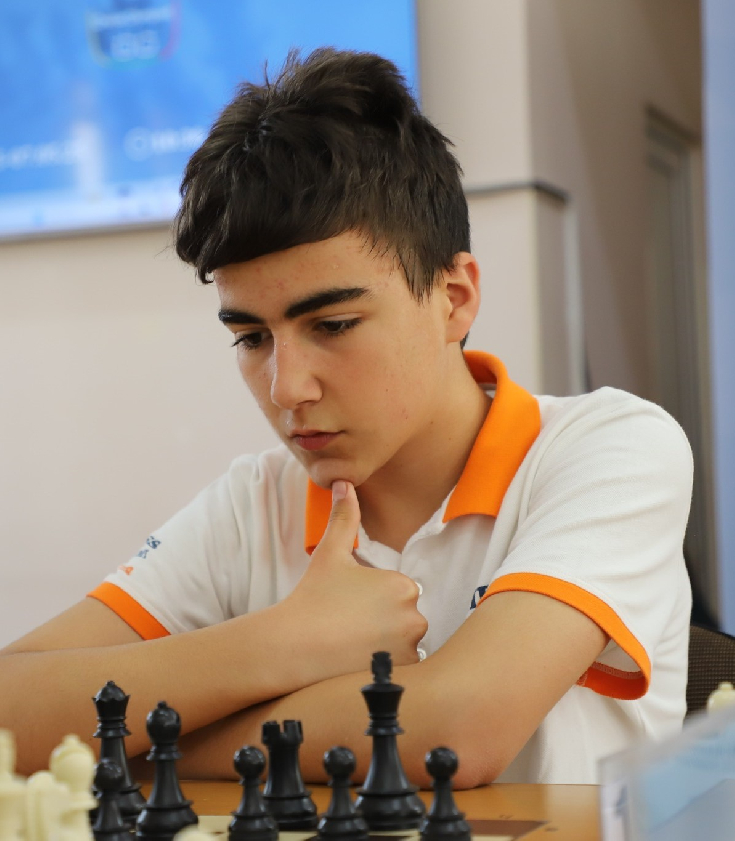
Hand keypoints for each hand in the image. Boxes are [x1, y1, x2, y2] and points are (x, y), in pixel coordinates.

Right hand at [282, 480, 427, 684]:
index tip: (349, 606)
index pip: (397, 591)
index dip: (372, 599)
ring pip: (404, 643)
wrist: (293, 646)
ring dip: (386, 645)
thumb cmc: (312, 597)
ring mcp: (411, 648)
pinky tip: (359, 662)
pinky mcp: (402, 674)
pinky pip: (403, 669)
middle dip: (383, 622)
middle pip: (404, 618)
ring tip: (353, 647)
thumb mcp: (329, 553)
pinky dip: (386, 666)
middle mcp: (415, 615)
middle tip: (349, 627)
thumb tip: (344, 483)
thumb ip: (344, 518)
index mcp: (403, 584)